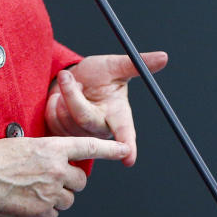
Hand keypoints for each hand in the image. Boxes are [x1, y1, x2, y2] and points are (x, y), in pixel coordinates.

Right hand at [0, 136, 129, 216]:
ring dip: (57, 197)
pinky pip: (53, 215)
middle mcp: (56, 169)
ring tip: (33, 191)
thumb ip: (44, 152)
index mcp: (51, 147)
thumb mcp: (22, 144)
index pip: (89, 146)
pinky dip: (43, 212)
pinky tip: (26, 203)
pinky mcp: (42, 213)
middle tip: (49, 180)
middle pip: (80, 181)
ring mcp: (51, 192)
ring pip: (68, 200)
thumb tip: (52, 161)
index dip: (110, 148)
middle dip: (69, 182)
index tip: (125, 148)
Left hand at [46, 51, 167, 166]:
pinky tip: (59, 100)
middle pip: (84, 119)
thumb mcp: (114, 66)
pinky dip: (53, 104)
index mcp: (119, 114)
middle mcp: (102, 130)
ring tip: (72, 87)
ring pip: (66, 118)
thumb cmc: (98, 75)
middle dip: (73, 95)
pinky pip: (53, 121)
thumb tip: (164, 56)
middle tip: (68, 76)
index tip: (129, 159)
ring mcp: (82, 136)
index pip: (126, 133)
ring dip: (63, 96)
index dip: (128, 146)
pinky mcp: (64, 138)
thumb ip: (136, 63)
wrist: (73, 79)